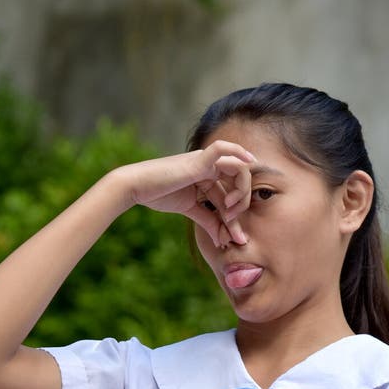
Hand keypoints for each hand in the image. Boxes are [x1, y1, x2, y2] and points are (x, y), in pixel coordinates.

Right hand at [115, 141, 255, 246]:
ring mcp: (205, 161)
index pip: (230, 195)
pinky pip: (223, 148)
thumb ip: (208, 221)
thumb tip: (223, 239)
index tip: (229, 237)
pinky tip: (251, 162)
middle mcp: (209, 166)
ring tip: (230, 210)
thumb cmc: (159, 195)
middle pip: (240, 181)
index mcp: (207, 177)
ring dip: (242, 192)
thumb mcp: (190, 210)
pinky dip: (239, 151)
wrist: (137, 188)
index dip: (234, 218)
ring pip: (238, 169)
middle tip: (231, 223)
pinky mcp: (198, 160)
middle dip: (242, 205)